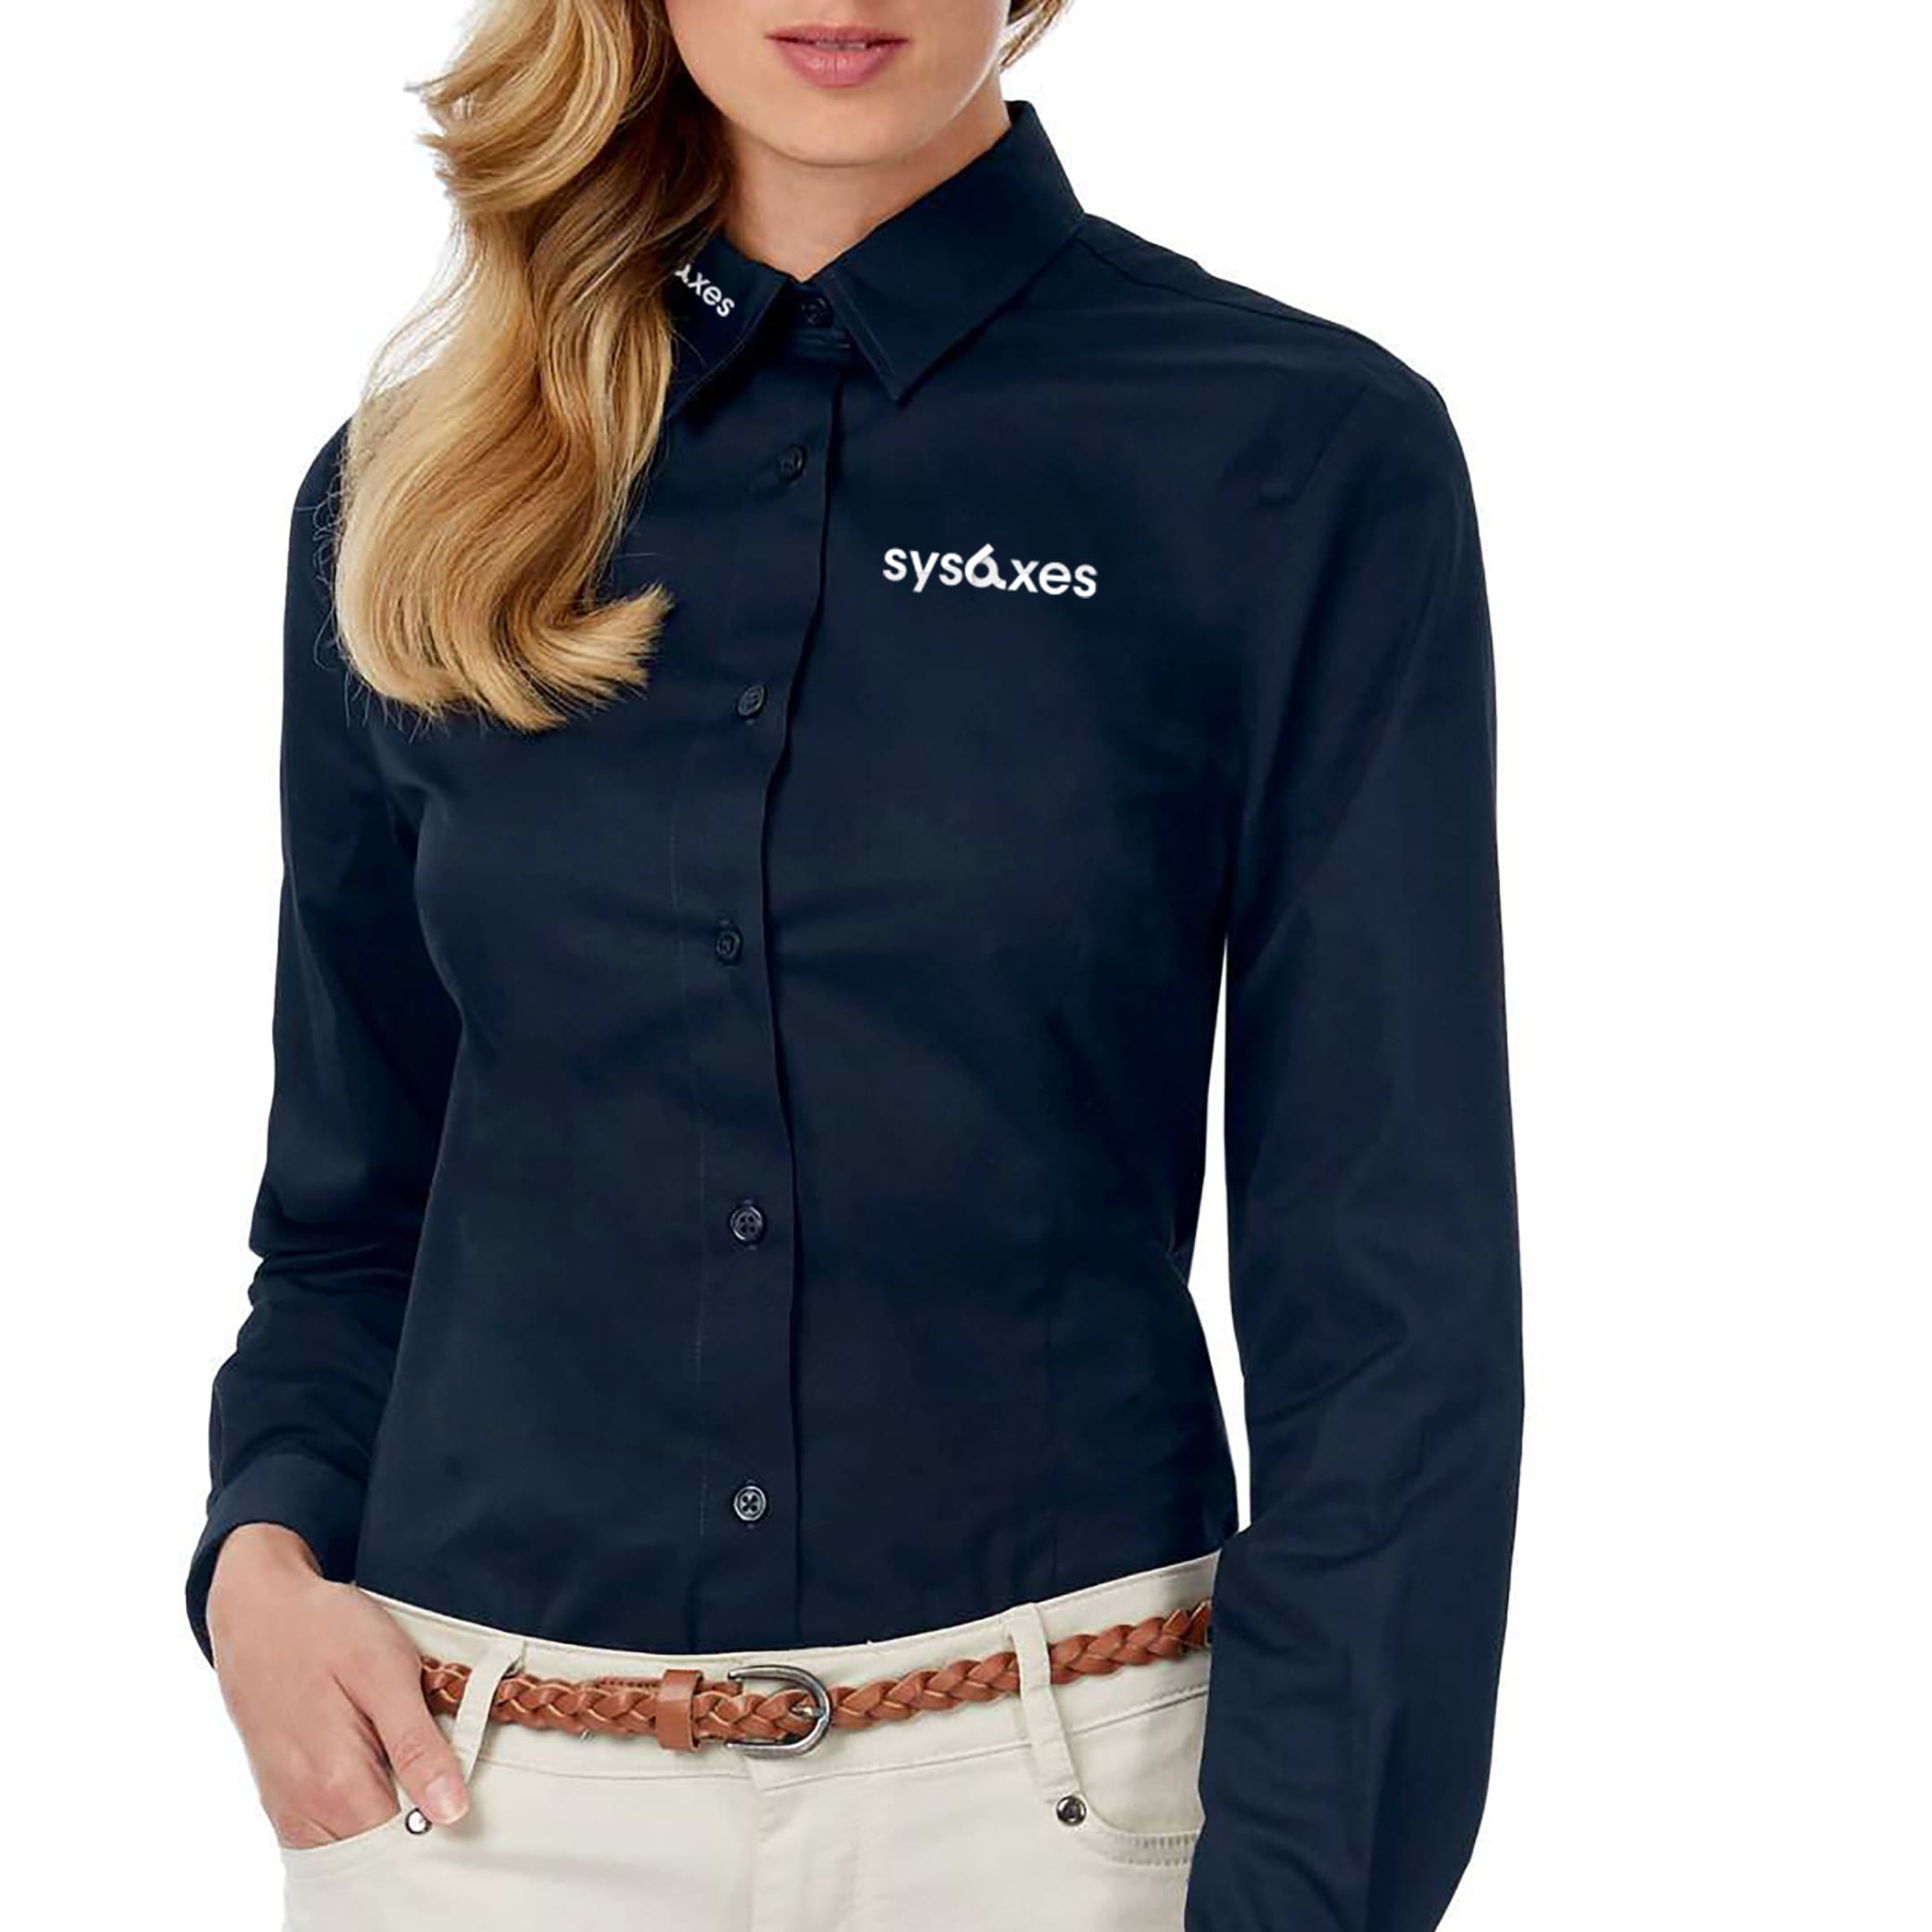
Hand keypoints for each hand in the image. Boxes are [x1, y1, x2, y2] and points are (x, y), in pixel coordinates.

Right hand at [207, 1524, 469, 1849]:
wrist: (258, 1613)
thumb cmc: (327, 1632)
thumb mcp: (387, 1673)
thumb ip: (417, 1746)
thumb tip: (452, 1812)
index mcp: (337, 1783)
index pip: (404, 1846)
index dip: (444, 1826)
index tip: (466, 1794)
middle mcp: (305, 1811)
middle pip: (377, 1854)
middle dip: (417, 1829)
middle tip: (444, 1775)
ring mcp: (287, 1809)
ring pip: (352, 1848)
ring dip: (388, 1822)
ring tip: (412, 1768)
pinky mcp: (281, 1800)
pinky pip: (326, 1835)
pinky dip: (359, 1818)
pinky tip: (379, 1775)